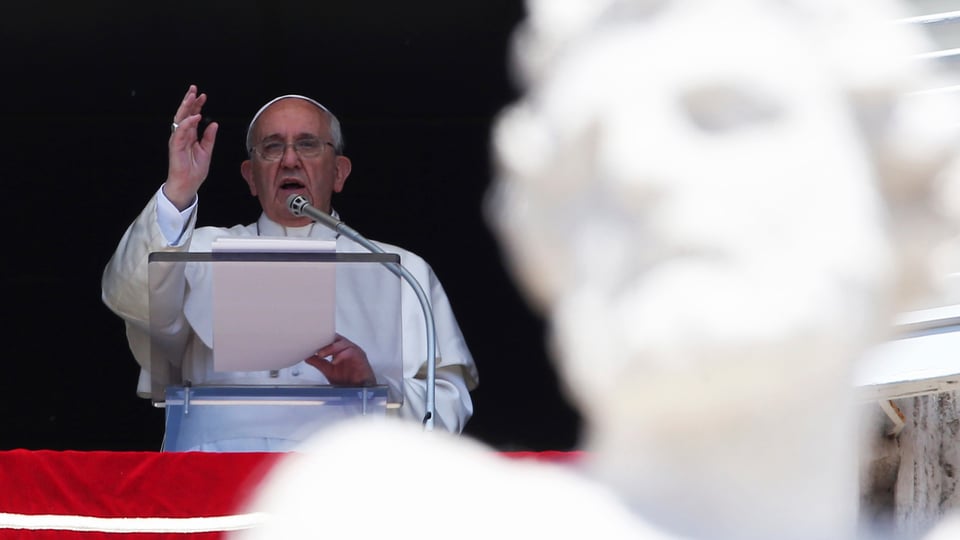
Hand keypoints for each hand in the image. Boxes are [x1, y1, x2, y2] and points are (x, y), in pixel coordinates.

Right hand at [164, 84, 218, 209]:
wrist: (188, 184)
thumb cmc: (195, 170)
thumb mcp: (207, 151)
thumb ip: (209, 137)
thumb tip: (214, 124)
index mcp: (190, 135)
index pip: (193, 116)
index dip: (197, 105)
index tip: (203, 95)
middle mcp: (183, 135)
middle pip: (185, 114)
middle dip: (189, 100)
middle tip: (194, 89)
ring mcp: (178, 139)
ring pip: (180, 119)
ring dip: (186, 107)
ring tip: (192, 97)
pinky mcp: (175, 146)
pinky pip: (180, 132)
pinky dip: (188, 123)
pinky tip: (195, 116)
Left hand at [306, 334, 375, 385]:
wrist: (359, 388)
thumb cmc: (348, 379)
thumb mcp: (328, 370)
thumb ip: (319, 363)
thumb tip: (308, 357)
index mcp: (340, 349)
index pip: (330, 338)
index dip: (320, 339)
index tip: (309, 344)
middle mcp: (347, 348)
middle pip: (336, 338)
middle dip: (324, 342)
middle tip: (314, 348)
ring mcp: (354, 351)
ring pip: (343, 343)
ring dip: (331, 348)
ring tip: (321, 354)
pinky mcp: (361, 357)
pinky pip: (351, 351)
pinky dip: (341, 355)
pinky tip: (334, 362)